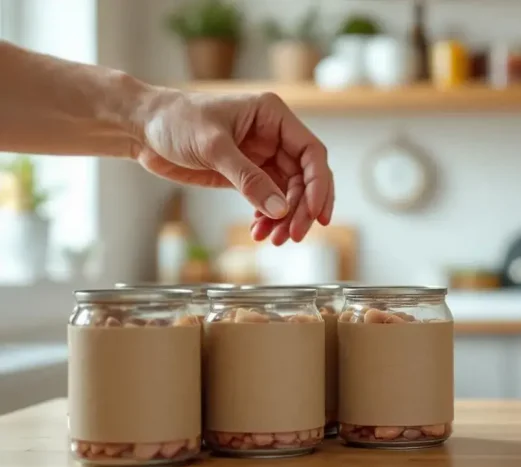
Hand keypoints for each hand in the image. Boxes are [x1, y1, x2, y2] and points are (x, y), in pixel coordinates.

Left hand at [134, 90, 333, 244]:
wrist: (143, 128)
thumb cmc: (175, 120)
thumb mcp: (213, 148)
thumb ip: (248, 179)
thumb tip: (280, 209)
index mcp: (273, 116)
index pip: (312, 152)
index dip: (319, 185)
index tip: (317, 214)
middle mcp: (274, 136)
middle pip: (305, 178)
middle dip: (301, 208)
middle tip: (293, 235)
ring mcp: (262, 157)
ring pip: (289, 193)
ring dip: (285, 218)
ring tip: (273, 239)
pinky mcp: (248, 175)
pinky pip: (269, 200)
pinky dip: (268, 218)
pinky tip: (258, 231)